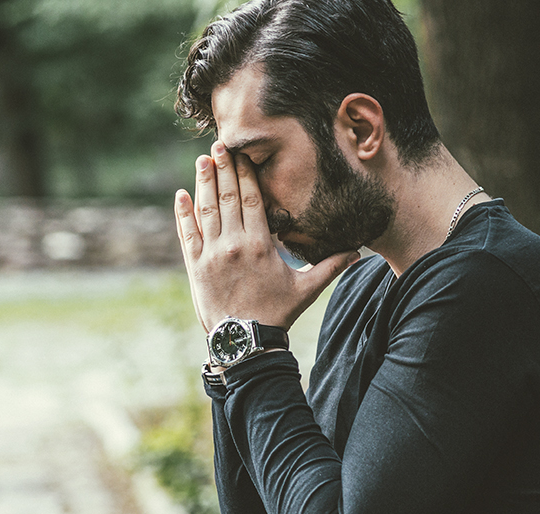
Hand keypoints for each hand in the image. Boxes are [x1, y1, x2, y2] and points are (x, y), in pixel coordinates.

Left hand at [175, 141, 358, 332]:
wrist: (245, 341)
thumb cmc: (276, 314)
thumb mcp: (306, 290)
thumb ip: (330, 267)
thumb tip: (358, 253)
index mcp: (260, 244)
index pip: (252, 199)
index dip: (245, 173)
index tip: (241, 153)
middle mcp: (234, 244)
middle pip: (228, 198)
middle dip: (223, 169)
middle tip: (218, 146)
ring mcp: (212, 255)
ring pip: (206, 211)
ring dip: (203, 183)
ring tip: (203, 160)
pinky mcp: (196, 267)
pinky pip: (187, 234)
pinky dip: (183, 214)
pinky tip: (181, 195)